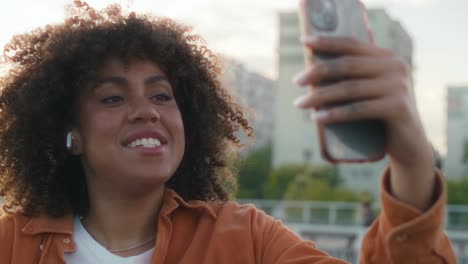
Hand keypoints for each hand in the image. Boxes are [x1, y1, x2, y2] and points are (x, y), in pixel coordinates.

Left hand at [293, 36, 434, 210]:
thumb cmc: (380, 115)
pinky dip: (335, 114)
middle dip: (318, 72)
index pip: (353, 43)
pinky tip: (317, 118)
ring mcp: (399, 87)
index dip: (327, 41)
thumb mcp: (369, 91)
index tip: (304, 41)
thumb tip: (310, 72)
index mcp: (388, 57)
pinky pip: (358, 109)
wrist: (409, 144)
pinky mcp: (398, 108)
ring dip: (320, 96)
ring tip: (300, 103)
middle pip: (348, 65)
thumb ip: (352, 78)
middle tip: (296, 81)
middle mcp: (396, 67)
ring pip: (349, 88)